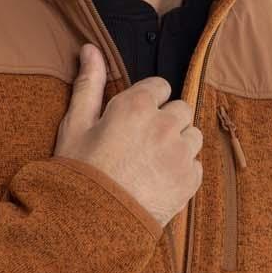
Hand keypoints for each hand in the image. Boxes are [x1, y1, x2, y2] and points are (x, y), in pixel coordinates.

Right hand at [54, 43, 201, 227]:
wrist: (91, 224)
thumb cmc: (79, 173)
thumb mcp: (75, 125)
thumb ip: (89, 83)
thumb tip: (90, 47)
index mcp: (137, 105)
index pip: (160, 86)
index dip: (147, 102)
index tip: (134, 120)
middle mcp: (165, 124)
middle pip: (181, 109)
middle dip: (166, 121)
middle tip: (142, 144)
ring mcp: (181, 153)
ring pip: (192, 136)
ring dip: (178, 144)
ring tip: (153, 163)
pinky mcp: (190, 181)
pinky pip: (196, 166)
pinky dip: (182, 171)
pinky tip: (158, 181)